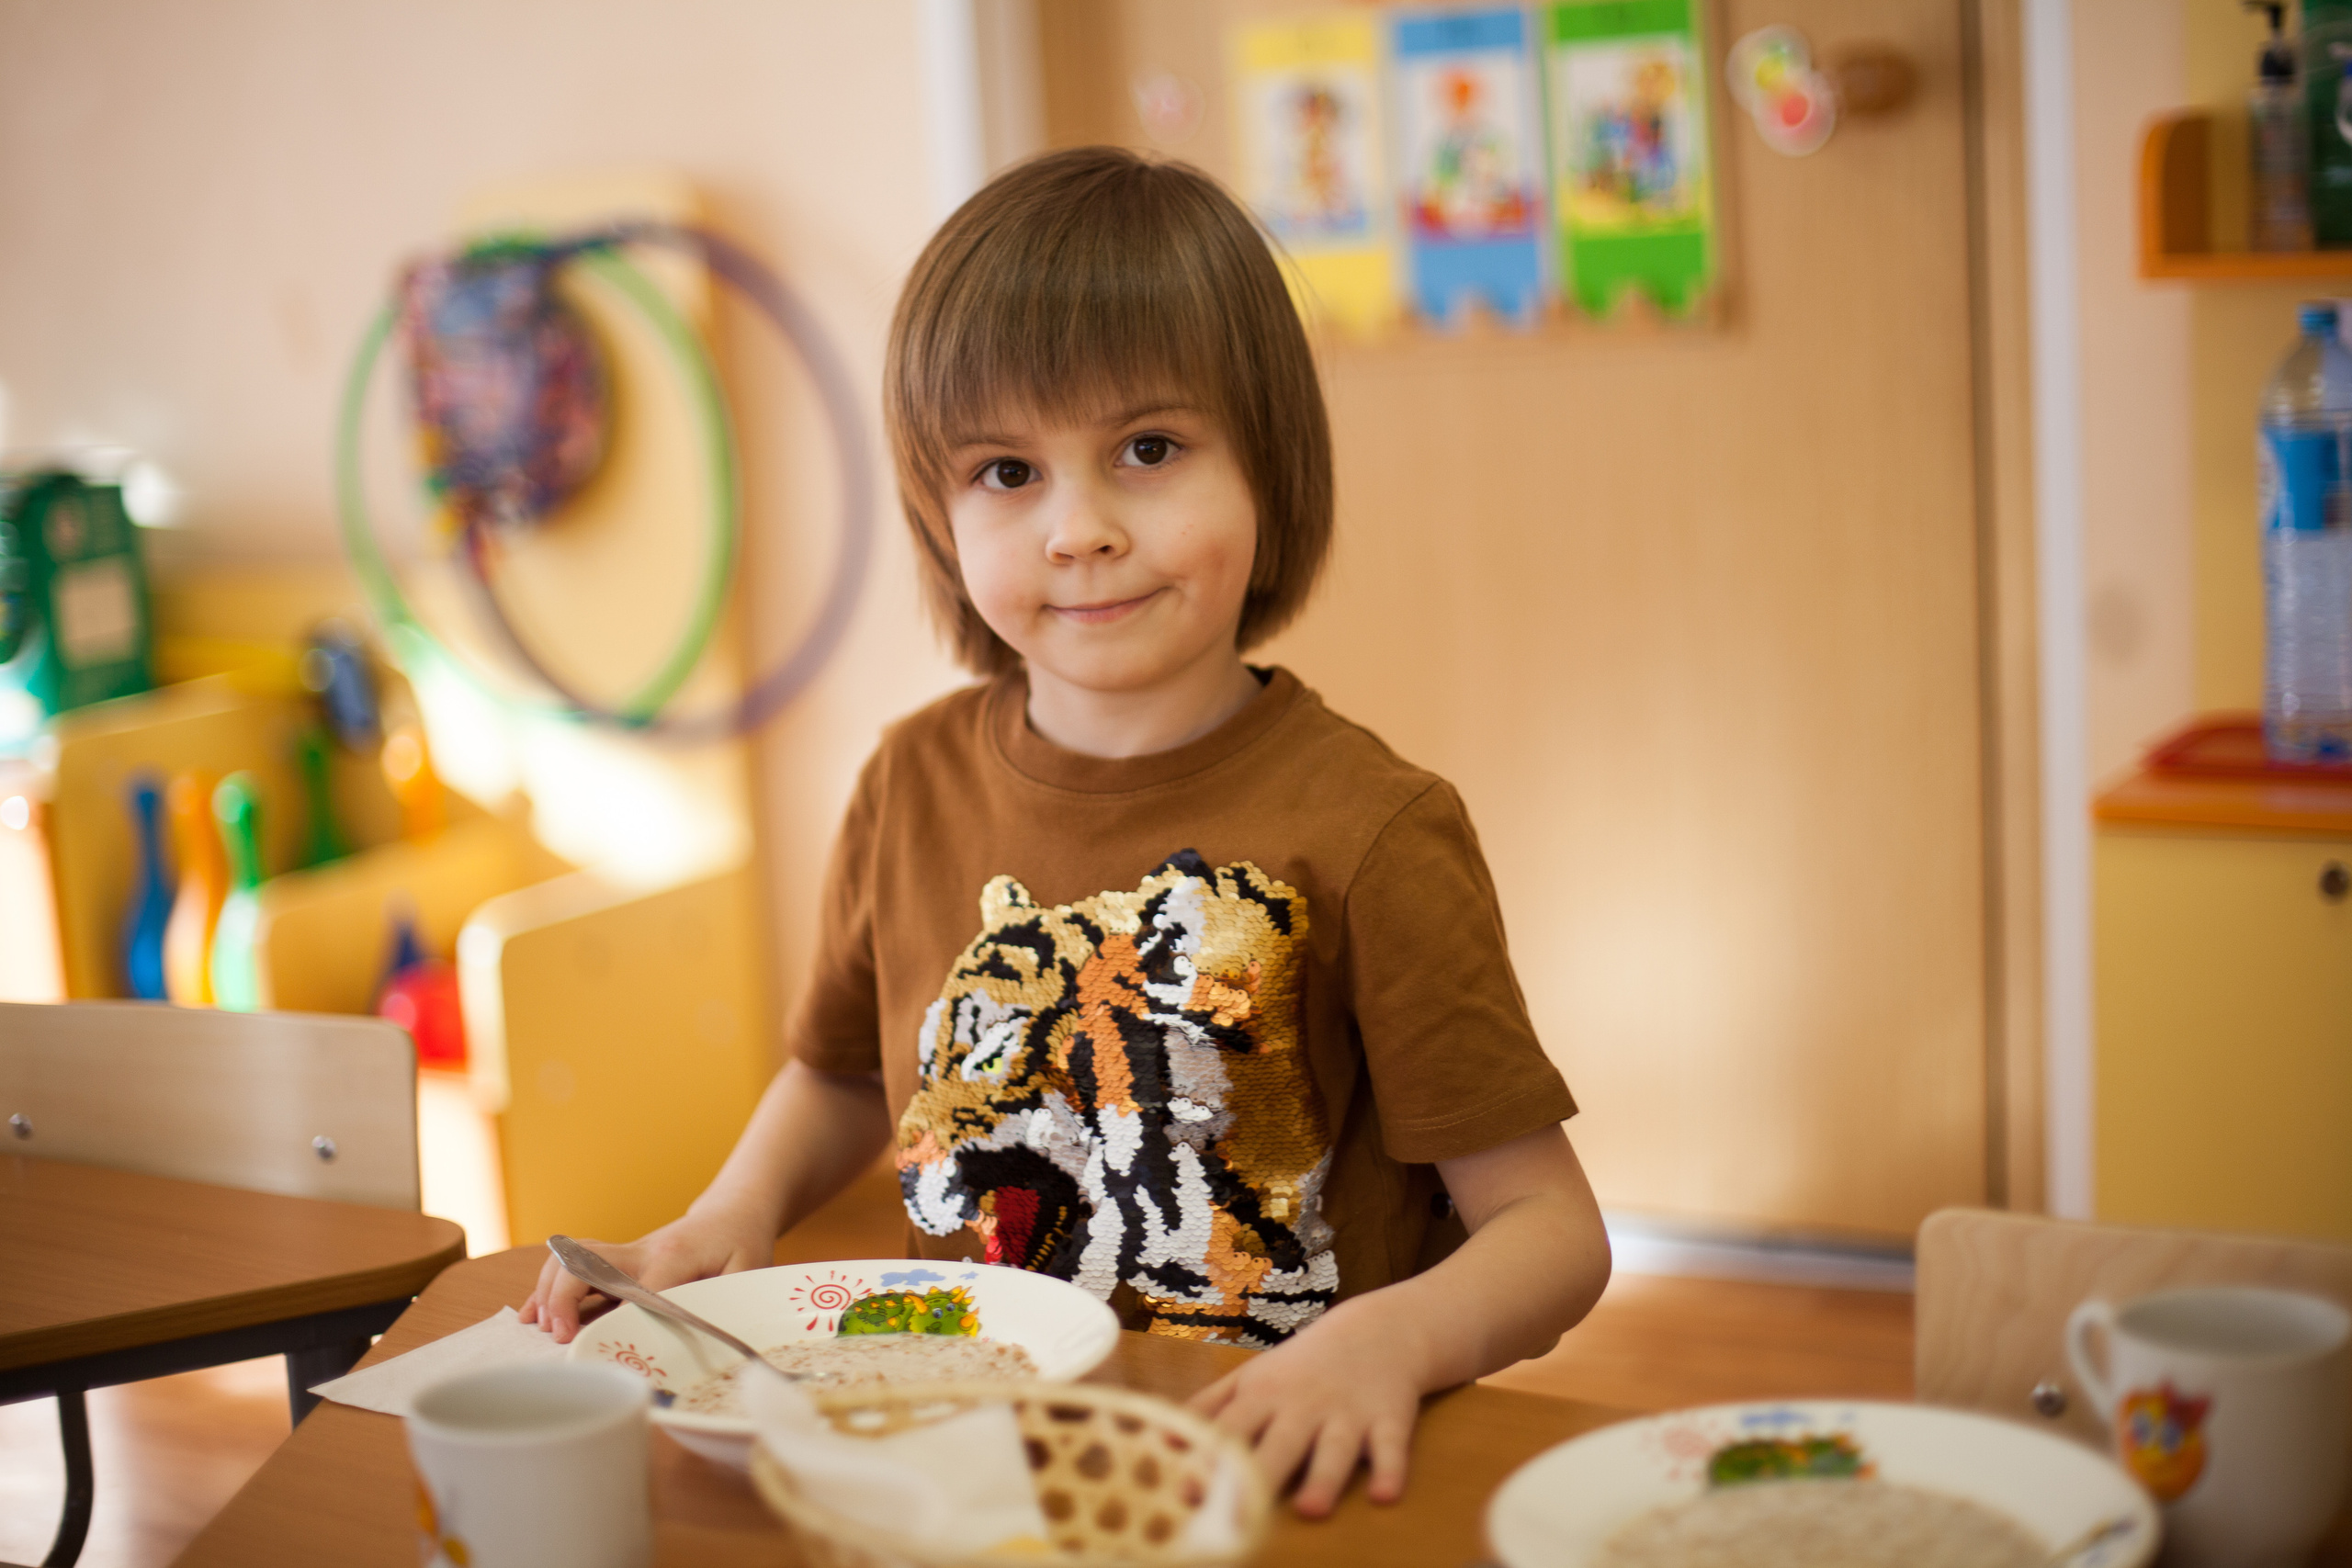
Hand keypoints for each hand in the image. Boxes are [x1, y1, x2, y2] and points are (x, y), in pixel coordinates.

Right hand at [519, 1208, 774, 1342]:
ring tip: (548, 1330)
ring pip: (571, 1259)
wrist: (732, 1213)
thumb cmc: (743, 1243)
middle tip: (563, 1335)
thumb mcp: (750, 1270)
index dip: (621, 1315)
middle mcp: (642, 1251)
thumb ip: (728, 1299)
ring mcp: (625, 1254)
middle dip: (565, 1298)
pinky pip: (572, 1267)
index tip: (609, 1343)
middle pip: (587, 1263)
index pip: (639, 1286)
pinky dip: (548, 1290)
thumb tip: (707, 1335)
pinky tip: (532, 1315)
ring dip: (551, 1292)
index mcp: (675, 1256)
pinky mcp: (616, 1261)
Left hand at [1188, 1297, 1426, 1517]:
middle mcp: (1304, 1406)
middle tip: (1239, 1516)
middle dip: (1260, 1477)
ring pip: (1334, 1449)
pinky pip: (1392, 1447)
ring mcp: (1348, 1413)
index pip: (1232, 1429)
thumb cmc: (1302, 1365)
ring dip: (1323, 1477)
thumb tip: (1160, 1438)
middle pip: (1280, 1444)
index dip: (1210, 1458)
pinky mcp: (1389, 1419)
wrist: (1376, 1330)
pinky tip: (1386, 1496)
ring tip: (1310, 1510)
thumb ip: (1209, 1408)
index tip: (1186, 1491)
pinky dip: (1391, 1470)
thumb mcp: (1252, 1378)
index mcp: (1264, 1396)